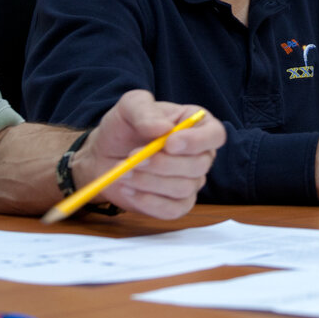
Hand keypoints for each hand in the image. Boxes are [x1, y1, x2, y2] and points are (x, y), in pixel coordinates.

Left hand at [75, 91, 223, 219]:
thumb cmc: (123, 127)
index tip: (169, 143)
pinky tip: (129, 189)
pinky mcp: (176, 204)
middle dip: (163, 163)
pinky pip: (173, 210)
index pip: (215, 134)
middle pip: (200, 165)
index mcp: (197, 125)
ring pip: (183, 188)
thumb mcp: (129, 107)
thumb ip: (145, 111)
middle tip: (133, 158)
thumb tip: (164, 129)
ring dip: (149, 181)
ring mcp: (191, 182)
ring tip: (124, 171)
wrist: (104, 155)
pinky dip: (148, 201)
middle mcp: (200, 154)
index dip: (197, 141)